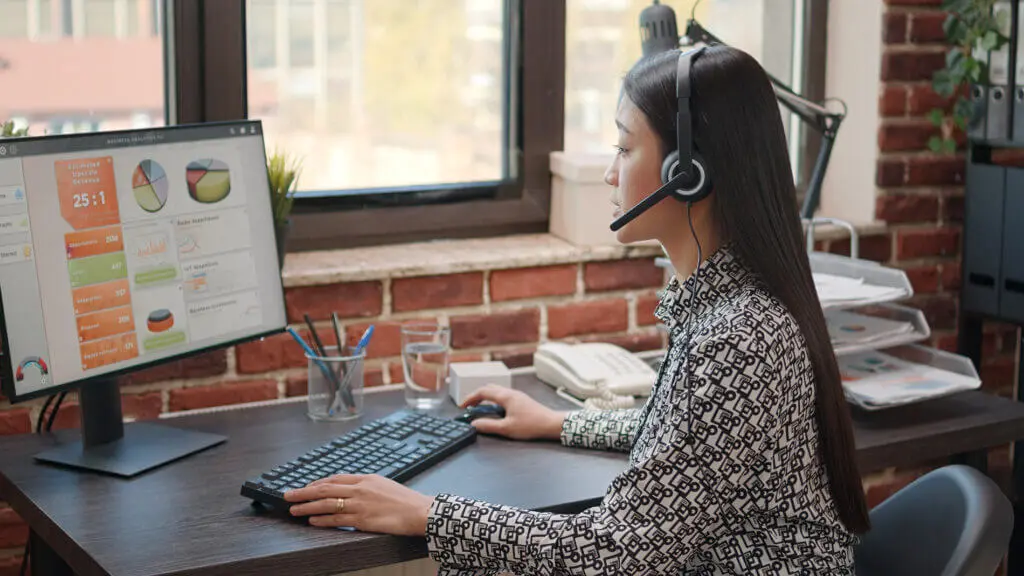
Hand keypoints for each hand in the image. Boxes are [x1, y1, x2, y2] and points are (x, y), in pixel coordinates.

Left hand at [284, 474, 433, 535]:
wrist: (420, 511)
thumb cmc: (406, 501)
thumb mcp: (385, 486)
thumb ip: (368, 487)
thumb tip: (353, 491)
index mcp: (366, 479)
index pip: (335, 478)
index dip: (317, 483)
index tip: (306, 486)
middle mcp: (361, 489)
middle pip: (325, 489)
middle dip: (304, 492)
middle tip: (288, 495)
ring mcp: (360, 504)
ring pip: (326, 504)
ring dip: (307, 506)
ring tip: (294, 509)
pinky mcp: (362, 520)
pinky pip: (337, 519)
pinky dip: (322, 520)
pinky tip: (312, 520)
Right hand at [461, 384, 566, 440]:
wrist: (551, 424)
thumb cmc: (531, 425)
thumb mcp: (507, 428)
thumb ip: (488, 426)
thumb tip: (474, 424)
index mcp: (505, 396)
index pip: (482, 392)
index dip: (470, 398)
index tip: (463, 407)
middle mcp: (510, 392)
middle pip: (489, 388)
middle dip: (476, 396)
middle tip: (469, 406)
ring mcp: (517, 395)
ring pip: (496, 391)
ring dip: (485, 398)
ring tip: (480, 408)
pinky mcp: (521, 400)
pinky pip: (503, 396)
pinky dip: (494, 400)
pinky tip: (495, 411)